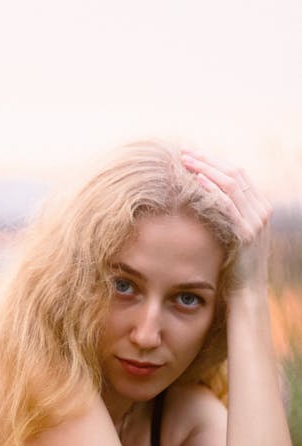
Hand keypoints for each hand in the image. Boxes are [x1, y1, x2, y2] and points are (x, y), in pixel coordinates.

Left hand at [180, 149, 271, 290]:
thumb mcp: (233, 233)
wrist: (246, 292)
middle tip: (184, 153)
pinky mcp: (247, 233)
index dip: (214, 161)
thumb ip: (226, 215)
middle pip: (234, 173)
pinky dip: (212, 189)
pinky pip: (228, 204)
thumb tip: (204, 196)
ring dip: (206, 169)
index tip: (193, 155)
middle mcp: (262, 210)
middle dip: (208, 160)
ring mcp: (257, 221)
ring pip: (231, 184)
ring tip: (185, 162)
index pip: (238, 174)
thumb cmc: (233, 264)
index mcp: (260, 206)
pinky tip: (196, 181)